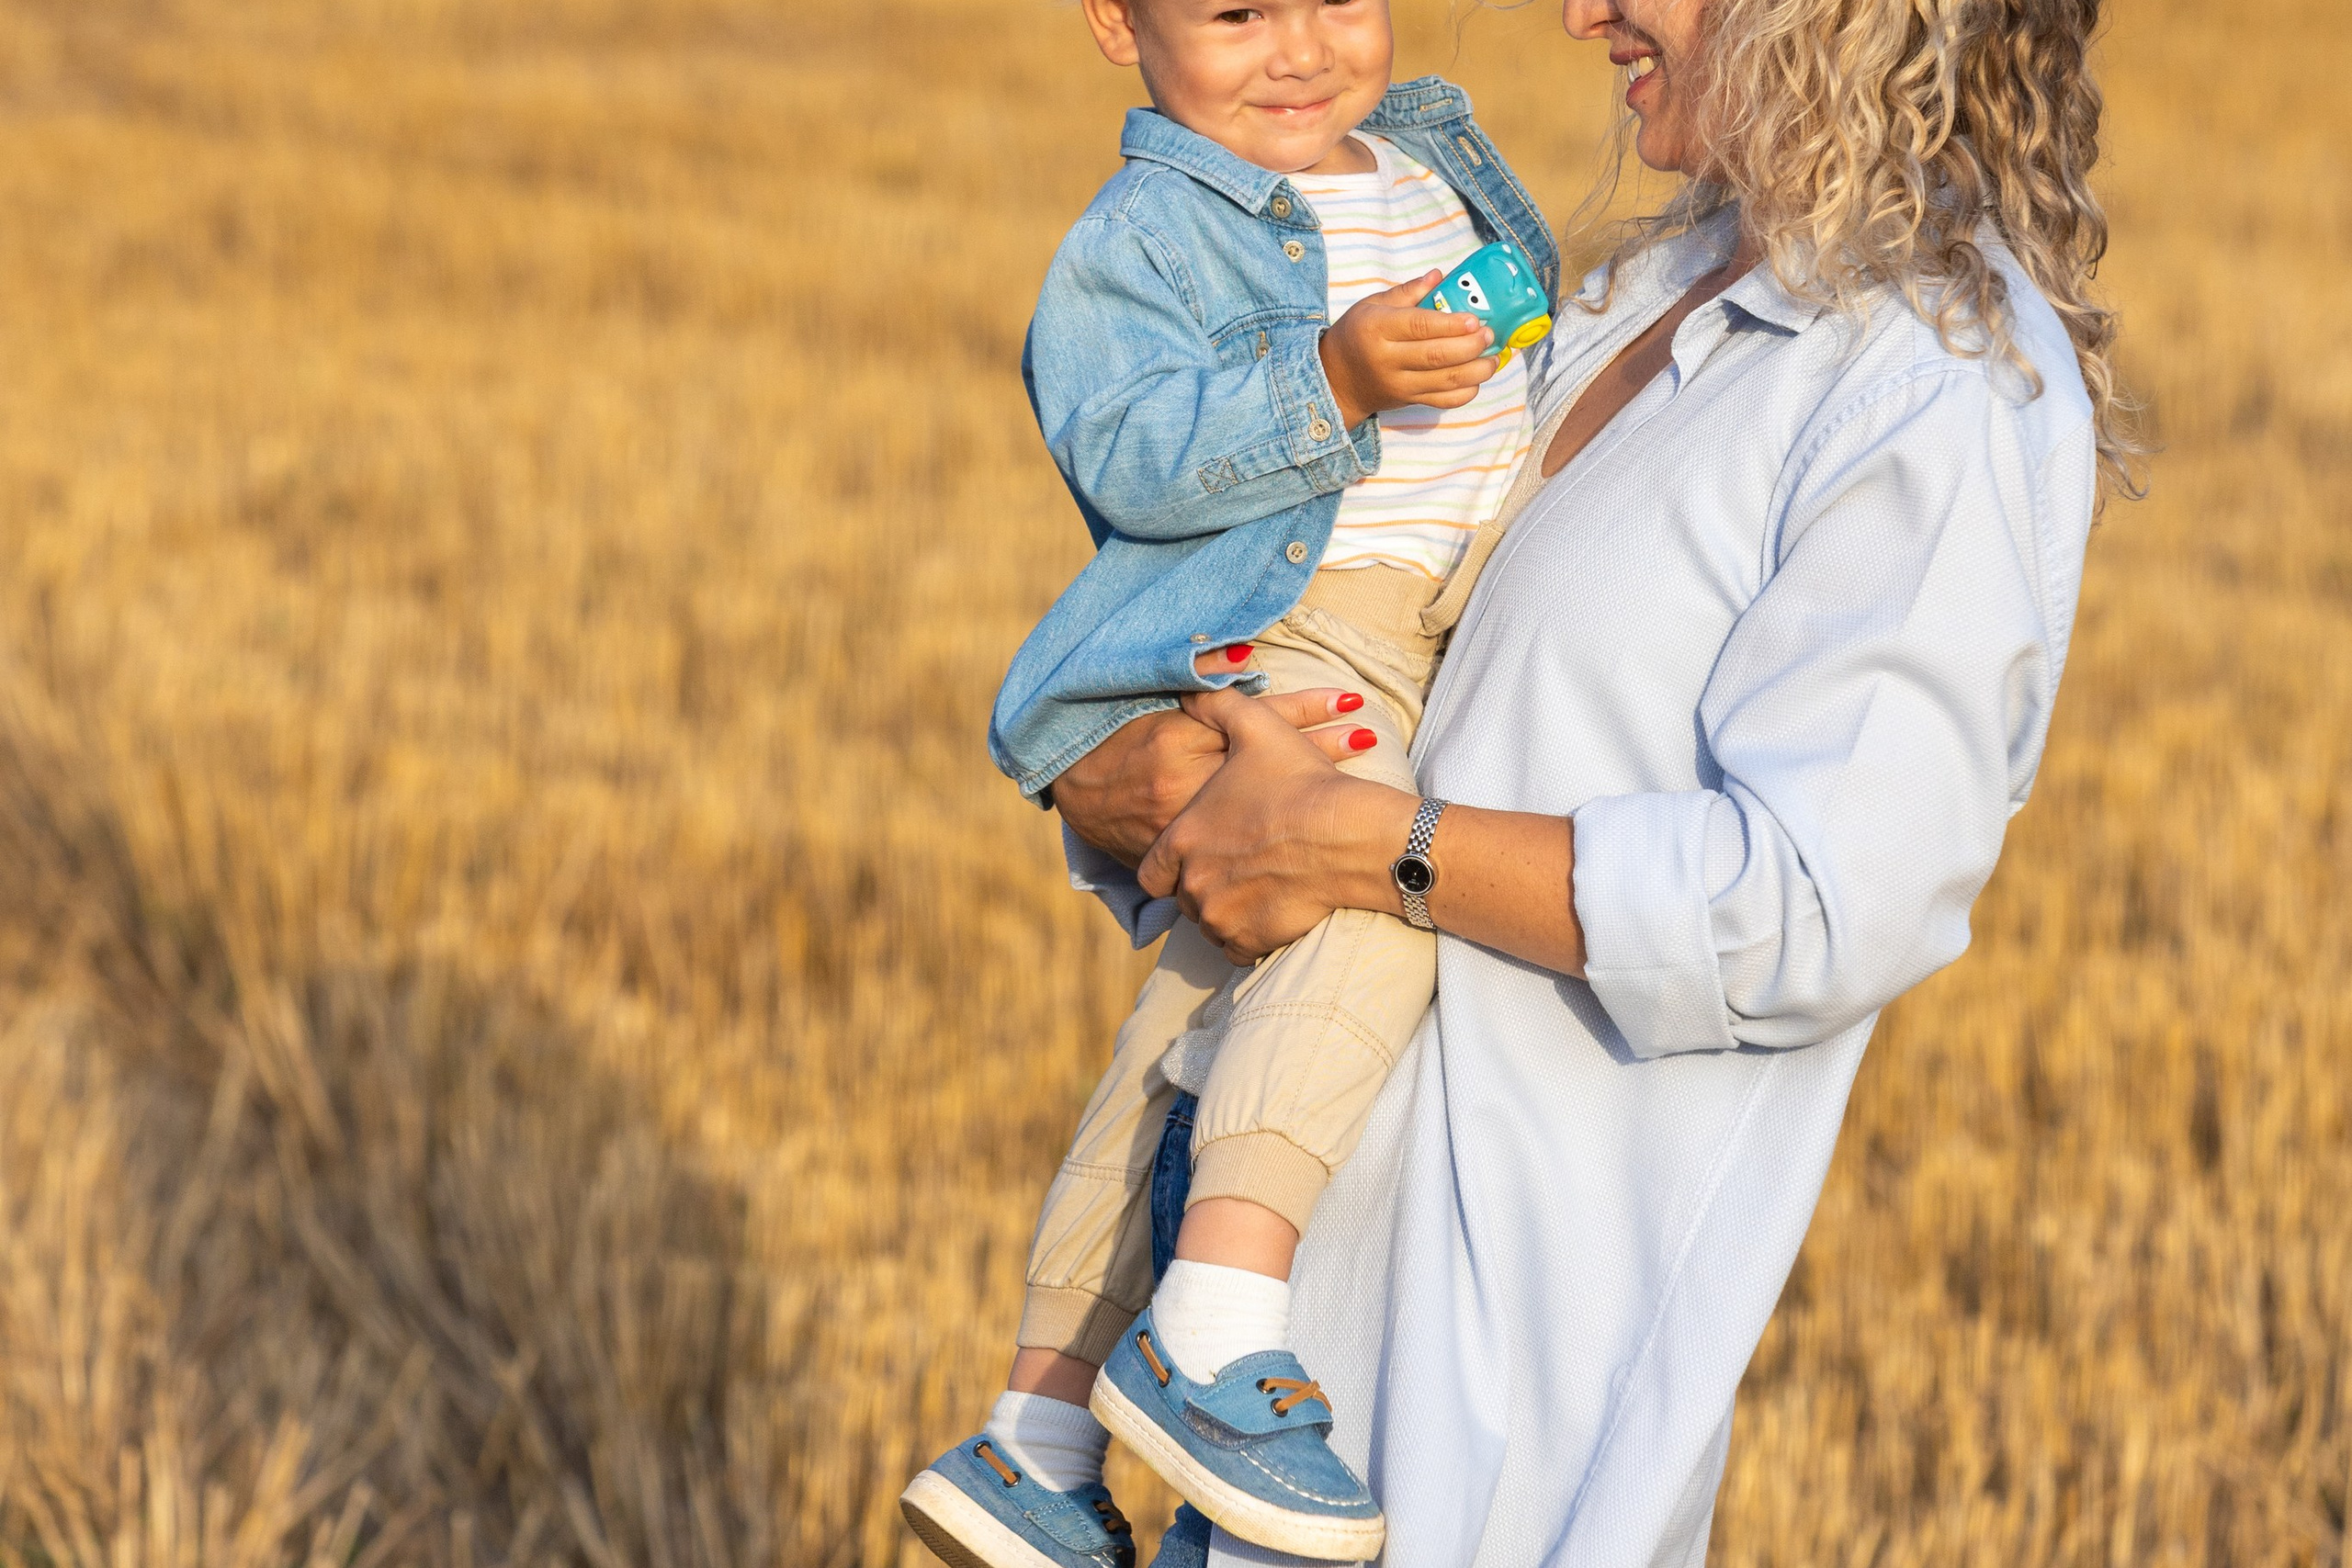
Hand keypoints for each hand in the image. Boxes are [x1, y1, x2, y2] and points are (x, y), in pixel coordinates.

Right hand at [1050, 647, 1378, 866]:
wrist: (1074, 787)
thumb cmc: (1119, 735)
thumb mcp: (1154, 700)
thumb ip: (1197, 678)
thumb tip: (1246, 655)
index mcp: (1176, 741)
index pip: (1251, 717)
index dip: (1303, 708)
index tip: (1350, 698)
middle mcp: (1183, 786)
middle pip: (1264, 765)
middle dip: (1321, 751)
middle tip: (1371, 738)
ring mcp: (1183, 827)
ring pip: (1256, 812)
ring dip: (1307, 798)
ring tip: (1361, 792)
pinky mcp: (1180, 857)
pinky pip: (1233, 856)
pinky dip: (1274, 850)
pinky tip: (1312, 852)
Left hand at [1138, 688, 1418, 962]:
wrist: (1349, 834)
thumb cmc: (1301, 780)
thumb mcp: (1255, 727)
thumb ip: (1214, 704)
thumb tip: (1190, 687)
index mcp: (1183, 837)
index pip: (1152, 869)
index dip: (1172, 864)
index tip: (1198, 856)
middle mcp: (1192, 882)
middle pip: (1184, 896)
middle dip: (1204, 885)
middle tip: (1237, 870)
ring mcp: (1220, 915)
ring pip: (1209, 922)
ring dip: (1226, 910)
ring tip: (1257, 888)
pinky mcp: (1249, 939)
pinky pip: (1236, 947)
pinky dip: (1248, 935)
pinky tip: (1271, 911)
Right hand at [1318, 271, 1498, 431]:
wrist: (1336, 380)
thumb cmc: (1357, 335)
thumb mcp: (1372, 305)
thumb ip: (1407, 292)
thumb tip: (1440, 275)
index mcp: (1377, 329)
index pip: (1419, 326)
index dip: (1451, 324)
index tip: (1475, 319)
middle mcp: (1388, 360)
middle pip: (1437, 356)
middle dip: (1470, 346)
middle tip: (1489, 334)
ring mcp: (1400, 385)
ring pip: (1446, 381)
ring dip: (1477, 370)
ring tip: (1493, 356)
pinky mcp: (1410, 401)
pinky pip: (1444, 401)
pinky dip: (1467, 392)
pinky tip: (1478, 376)